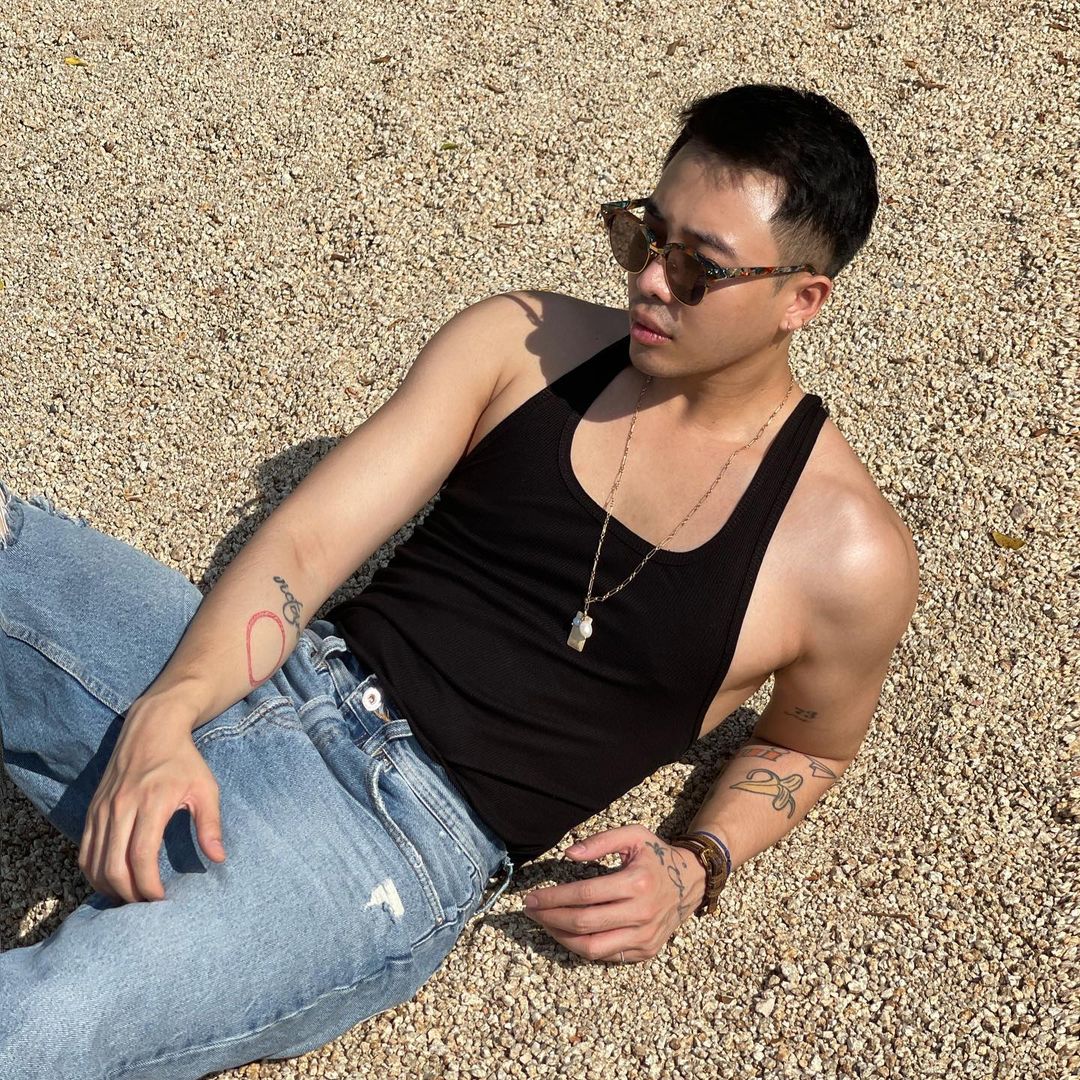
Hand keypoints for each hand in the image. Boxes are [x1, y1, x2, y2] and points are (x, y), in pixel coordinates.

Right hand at [78, 695, 226, 903]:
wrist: (152, 728)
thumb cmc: (184, 760)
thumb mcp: (206, 788)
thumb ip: (210, 824)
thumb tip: (219, 858)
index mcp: (151, 803)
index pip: (142, 856)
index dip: (149, 885)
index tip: (162, 899)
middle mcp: (121, 807)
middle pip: (114, 866)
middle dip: (128, 894)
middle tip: (145, 904)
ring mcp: (102, 809)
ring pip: (94, 862)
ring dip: (109, 887)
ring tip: (130, 897)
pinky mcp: (92, 809)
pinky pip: (85, 850)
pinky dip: (94, 872)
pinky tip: (111, 881)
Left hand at [521, 824, 705, 962]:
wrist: (691, 882)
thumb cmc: (656, 856)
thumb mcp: (633, 836)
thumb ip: (600, 841)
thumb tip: (568, 854)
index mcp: (637, 883)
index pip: (585, 895)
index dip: (554, 898)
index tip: (532, 897)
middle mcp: (642, 913)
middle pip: (584, 923)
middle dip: (550, 918)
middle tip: (530, 910)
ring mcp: (644, 937)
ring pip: (591, 948)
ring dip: (560, 937)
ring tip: (544, 923)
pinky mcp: (645, 951)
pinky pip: (605, 956)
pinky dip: (581, 947)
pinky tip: (566, 933)